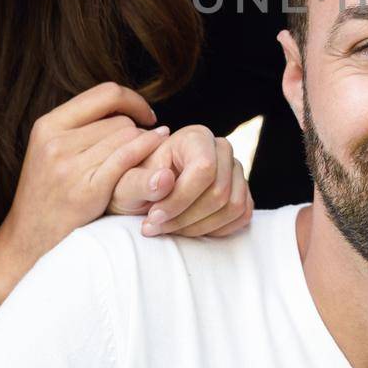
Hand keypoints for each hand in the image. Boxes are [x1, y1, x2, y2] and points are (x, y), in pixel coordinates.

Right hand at [0, 83, 168, 315]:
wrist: (27, 242)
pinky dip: (146, 153)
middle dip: (138, 134)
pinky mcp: (85, 189)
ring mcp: (68, 166)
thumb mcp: (51, 152)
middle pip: (121, 120)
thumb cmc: (48, 196)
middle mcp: (55, 141)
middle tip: (144, 151)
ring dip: (144, 149)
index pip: (106, 93)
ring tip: (145, 164)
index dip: (133, 101)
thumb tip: (126, 107)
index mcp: (48, 125)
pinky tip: (158, 158)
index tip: (146, 117)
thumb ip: (80, 128)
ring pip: (128, 138)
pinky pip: (127, 158)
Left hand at [107, 124, 253, 238]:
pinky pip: (242, 215)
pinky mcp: (242, 191)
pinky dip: (217, 229)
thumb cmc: (135, 184)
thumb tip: (165, 179)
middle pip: (220, 192)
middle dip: (186, 218)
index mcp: (196, 137)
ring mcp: (236, 171)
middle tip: (156, 227)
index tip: (153, 217)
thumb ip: (140, 181)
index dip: (180, 199)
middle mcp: (222, 149)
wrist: (147, 192)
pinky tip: (190, 228)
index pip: (204, 169)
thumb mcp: (126, 184)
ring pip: (233, 206)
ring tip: (170, 228)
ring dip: (199, 227)